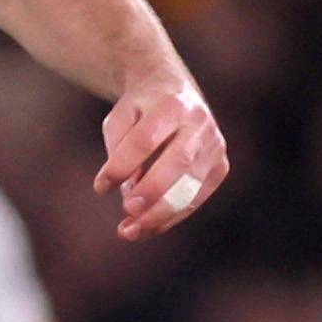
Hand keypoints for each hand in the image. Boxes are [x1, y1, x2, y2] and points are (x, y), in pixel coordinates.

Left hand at [94, 76, 225, 239]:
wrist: (172, 89)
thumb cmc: (140, 108)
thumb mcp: (120, 118)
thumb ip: (119, 152)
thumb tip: (127, 194)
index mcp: (171, 104)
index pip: (145, 139)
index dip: (122, 166)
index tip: (100, 187)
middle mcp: (199, 123)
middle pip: (177, 162)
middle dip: (152, 191)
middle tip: (127, 212)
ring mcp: (214, 145)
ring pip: (191, 186)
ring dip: (160, 214)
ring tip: (130, 231)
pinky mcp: (220, 165)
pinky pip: (197, 197)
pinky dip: (172, 216)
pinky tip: (149, 228)